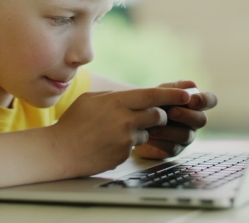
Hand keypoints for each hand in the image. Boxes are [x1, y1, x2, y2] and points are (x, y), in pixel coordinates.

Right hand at [53, 88, 190, 176]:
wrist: (61, 151)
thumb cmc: (73, 123)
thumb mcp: (92, 99)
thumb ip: (115, 96)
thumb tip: (132, 95)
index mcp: (117, 101)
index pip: (153, 95)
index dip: (173, 94)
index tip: (187, 94)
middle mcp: (125, 119)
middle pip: (159, 114)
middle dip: (159, 115)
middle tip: (151, 115)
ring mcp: (126, 138)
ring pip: (148, 132)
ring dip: (140, 131)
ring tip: (117, 131)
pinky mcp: (124, 154)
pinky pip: (135, 146)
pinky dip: (127, 144)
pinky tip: (109, 143)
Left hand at [134, 80, 217, 159]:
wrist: (135, 119)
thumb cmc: (153, 103)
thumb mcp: (162, 92)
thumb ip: (176, 88)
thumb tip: (192, 85)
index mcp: (194, 104)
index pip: (210, 100)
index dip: (204, 100)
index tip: (191, 100)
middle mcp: (194, 121)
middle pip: (201, 120)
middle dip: (187, 115)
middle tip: (171, 112)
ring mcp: (186, 137)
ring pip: (186, 135)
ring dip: (170, 129)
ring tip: (154, 125)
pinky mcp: (174, 150)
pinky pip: (172, 147)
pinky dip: (160, 140)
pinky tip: (149, 135)